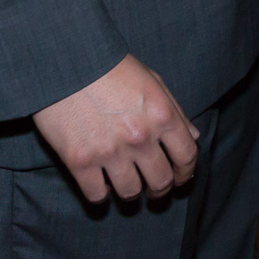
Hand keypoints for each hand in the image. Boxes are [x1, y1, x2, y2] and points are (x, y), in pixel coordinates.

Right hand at [31, 54, 199, 203]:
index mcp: (161, 114)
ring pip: (130, 193)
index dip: (185, 172)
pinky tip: (100, 185)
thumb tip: (193, 136)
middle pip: (160, 181)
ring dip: (131, 193)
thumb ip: (175, 110)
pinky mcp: (79, 162)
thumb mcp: (151, 80)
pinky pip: (97, 196)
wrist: (65, 62)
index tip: (180, 178)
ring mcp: (109, 152)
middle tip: (154, 190)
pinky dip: (100, 195)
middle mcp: (140, 137)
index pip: (186, 156)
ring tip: (126, 185)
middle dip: (160, 190)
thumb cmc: (110, 68)